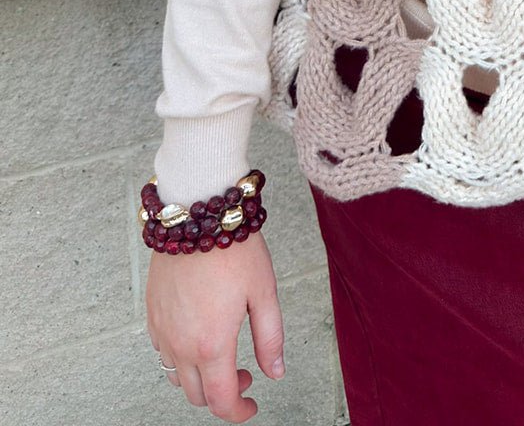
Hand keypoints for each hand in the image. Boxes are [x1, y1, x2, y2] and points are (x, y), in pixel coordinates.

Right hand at [146, 230, 283, 420]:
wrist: (197, 214)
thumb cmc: (234, 249)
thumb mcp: (264, 293)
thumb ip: (270, 338)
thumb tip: (275, 372)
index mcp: (212, 345)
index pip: (222, 401)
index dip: (240, 412)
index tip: (252, 406)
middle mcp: (181, 346)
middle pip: (197, 397)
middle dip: (223, 396)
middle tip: (245, 374)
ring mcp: (162, 333)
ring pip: (176, 379)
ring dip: (200, 380)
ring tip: (223, 356)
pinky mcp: (152, 317)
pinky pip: (163, 354)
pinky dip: (181, 359)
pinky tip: (200, 336)